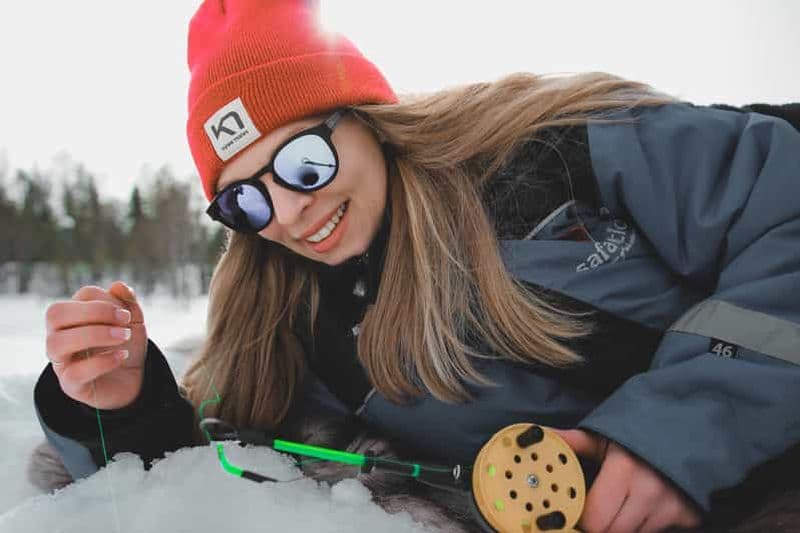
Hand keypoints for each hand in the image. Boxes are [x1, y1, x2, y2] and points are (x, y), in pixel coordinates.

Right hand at [45, 281, 147, 409]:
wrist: (132, 380)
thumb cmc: (125, 346)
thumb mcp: (133, 322)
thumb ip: (128, 302)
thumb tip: (118, 285)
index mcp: (73, 316)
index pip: (80, 296)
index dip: (106, 300)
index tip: (127, 314)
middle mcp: (60, 335)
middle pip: (55, 314)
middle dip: (94, 312)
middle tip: (125, 321)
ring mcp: (61, 360)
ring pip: (58, 342)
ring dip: (95, 335)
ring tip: (124, 336)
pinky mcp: (70, 384)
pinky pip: (75, 373)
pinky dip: (102, 361)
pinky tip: (122, 356)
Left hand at [551, 428, 702, 532]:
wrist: (689, 430)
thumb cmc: (640, 434)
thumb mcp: (606, 436)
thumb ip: (573, 442)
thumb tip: (539, 435)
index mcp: (624, 470)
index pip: (593, 518)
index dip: (580, 518)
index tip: (575, 511)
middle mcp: (649, 492)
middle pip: (611, 532)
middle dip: (599, 525)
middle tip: (594, 511)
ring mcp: (671, 508)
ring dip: (622, 525)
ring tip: (620, 504)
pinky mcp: (688, 517)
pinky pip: (656, 532)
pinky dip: (645, 525)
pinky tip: (642, 507)